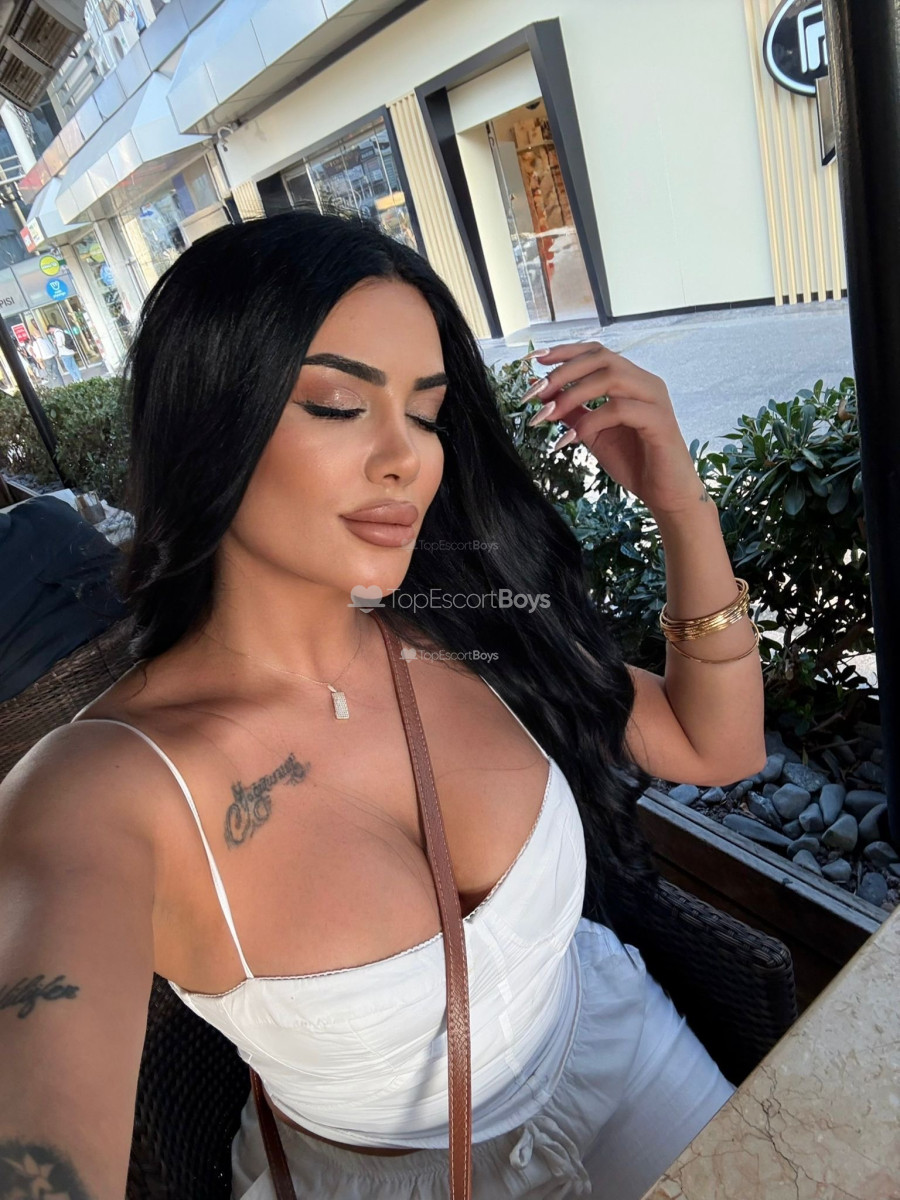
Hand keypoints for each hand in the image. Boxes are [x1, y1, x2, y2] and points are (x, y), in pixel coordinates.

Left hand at [524, 341, 703, 515]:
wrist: (665, 494)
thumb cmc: (634, 462)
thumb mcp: (593, 434)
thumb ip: (574, 412)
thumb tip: (544, 395)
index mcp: (631, 381)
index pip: (597, 353)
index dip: (564, 352)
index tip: (533, 360)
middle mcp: (645, 383)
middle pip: (601, 358)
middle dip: (563, 372)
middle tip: (535, 392)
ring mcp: (654, 399)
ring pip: (610, 378)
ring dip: (573, 394)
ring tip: (548, 415)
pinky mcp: (659, 420)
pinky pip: (619, 410)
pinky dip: (590, 421)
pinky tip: (571, 438)